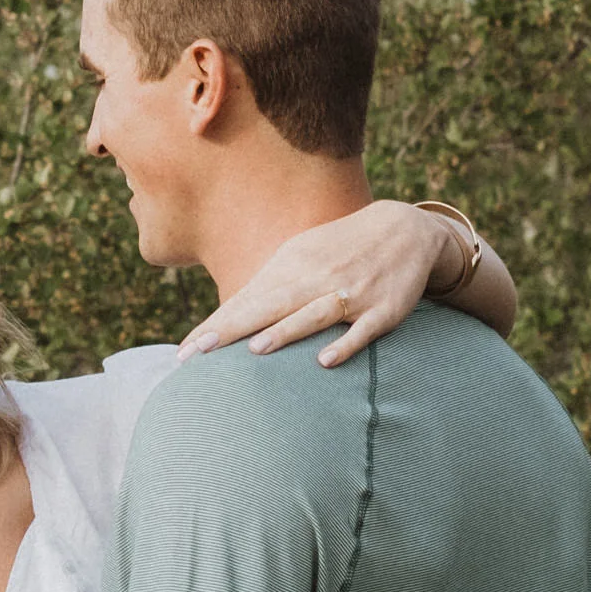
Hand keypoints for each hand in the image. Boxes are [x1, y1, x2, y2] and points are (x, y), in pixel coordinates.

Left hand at [180, 200, 456, 368]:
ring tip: (255, 350)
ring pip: (313, 315)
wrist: (405, 229)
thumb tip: (228, 316)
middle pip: (269, 306)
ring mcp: (351, 293)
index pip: (246, 300)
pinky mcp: (383, 310)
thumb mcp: (301, 256)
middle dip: (233, 330)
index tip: (185, 353)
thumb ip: (267, 286)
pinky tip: (325, 361)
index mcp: (292, 265)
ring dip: (286, 332)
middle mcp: (317, 277)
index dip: (215, 326)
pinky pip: (362, 331)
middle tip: (199, 354)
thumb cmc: (340, 249)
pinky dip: (345, 344)